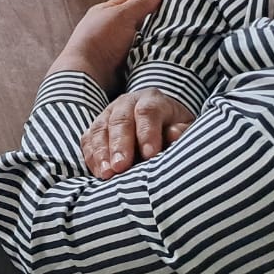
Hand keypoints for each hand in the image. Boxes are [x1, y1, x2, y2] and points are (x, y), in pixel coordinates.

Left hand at [50, 0, 162, 90]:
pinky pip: (142, 53)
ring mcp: (117, 44)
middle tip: (176, 19)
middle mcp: (111, 26)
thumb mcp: (122, 15)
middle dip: (154, 19)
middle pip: (138, 18)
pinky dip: (150, 51)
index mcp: (107, 10)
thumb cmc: (101, 39)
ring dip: (154, 37)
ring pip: (142, 37)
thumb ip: (139, 4)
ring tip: (173, 35)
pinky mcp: (123, 61)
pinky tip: (163, 51)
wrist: (90, 72)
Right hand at [80, 89, 196, 179]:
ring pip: (100, 128)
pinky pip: (88, 139)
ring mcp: (108, 113)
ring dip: (101, 152)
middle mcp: (127, 103)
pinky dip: (91, 156)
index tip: (150, 155)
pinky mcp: (96, 126)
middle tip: (121, 167)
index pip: (147, 112)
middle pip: (120, 120)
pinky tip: (98, 172)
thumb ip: (181, 131)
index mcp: (152, 100)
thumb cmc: (173, 127)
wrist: (158, 117)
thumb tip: (174, 135)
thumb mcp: (184, 126)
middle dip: (119, 145)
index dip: (147, 133)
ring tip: (106, 173)